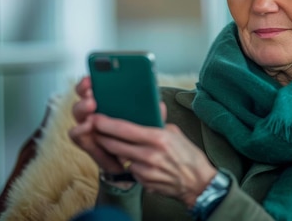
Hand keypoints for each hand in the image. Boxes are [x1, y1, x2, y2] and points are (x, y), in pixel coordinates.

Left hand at [68, 76, 216, 206]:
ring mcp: (146, 171)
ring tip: (112, 142)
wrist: (198, 183)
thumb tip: (149, 107)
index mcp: (158, 138)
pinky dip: (130, 164)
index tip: (95, 118)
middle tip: (93, 129)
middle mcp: (150, 155)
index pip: (125, 129)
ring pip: (120, 158)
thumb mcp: (174, 133)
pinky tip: (137, 161)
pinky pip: (130, 170)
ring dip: (114, 151)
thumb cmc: (188, 155)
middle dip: (101, 136)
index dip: (106, 123)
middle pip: (115, 145)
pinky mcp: (144, 182)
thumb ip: (157, 122)